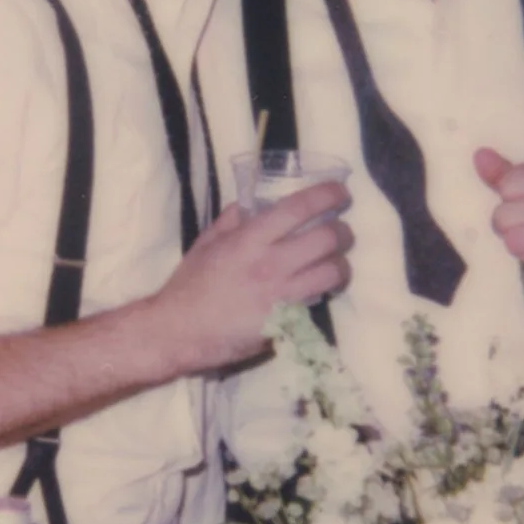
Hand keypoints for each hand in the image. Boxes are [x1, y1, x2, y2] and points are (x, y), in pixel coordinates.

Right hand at [148, 182, 352, 372]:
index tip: (339, 192)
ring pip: (333, 273)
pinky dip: (323, 290)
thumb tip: (252, 204)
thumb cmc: (189, 286)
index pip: (298, 208)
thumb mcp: (207, 243)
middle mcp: (270, 264)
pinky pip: (318, 300)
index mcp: (249, 240)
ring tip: (336, 261)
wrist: (179, 331)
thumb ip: (232, 221)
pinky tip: (317, 287)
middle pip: (327, 239)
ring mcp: (281, 295)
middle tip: (341, 231)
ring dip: (341, 264)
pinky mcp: (286, 322)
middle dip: (343, 231)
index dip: (326, 195)